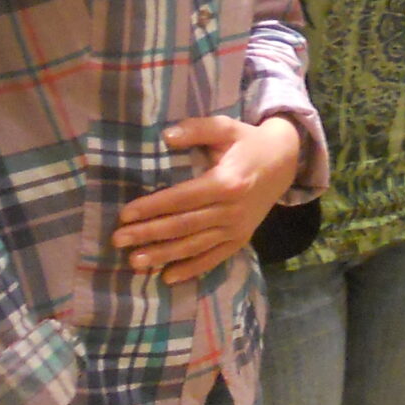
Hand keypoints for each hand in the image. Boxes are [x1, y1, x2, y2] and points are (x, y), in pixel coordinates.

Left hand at [111, 115, 302, 283]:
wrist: (286, 162)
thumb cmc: (248, 143)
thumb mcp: (226, 127)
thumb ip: (197, 129)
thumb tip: (166, 136)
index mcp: (227, 182)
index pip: (183, 198)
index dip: (153, 207)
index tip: (125, 215)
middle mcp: (232, 210)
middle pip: (184, 225)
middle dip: (149, 234)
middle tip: (118, 240)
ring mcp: (238, 228)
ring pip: (195, 245)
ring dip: (164, 255)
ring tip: (135, 261)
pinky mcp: (241, 238)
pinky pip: (215, 258)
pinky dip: (192, 269)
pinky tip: (168, 277)